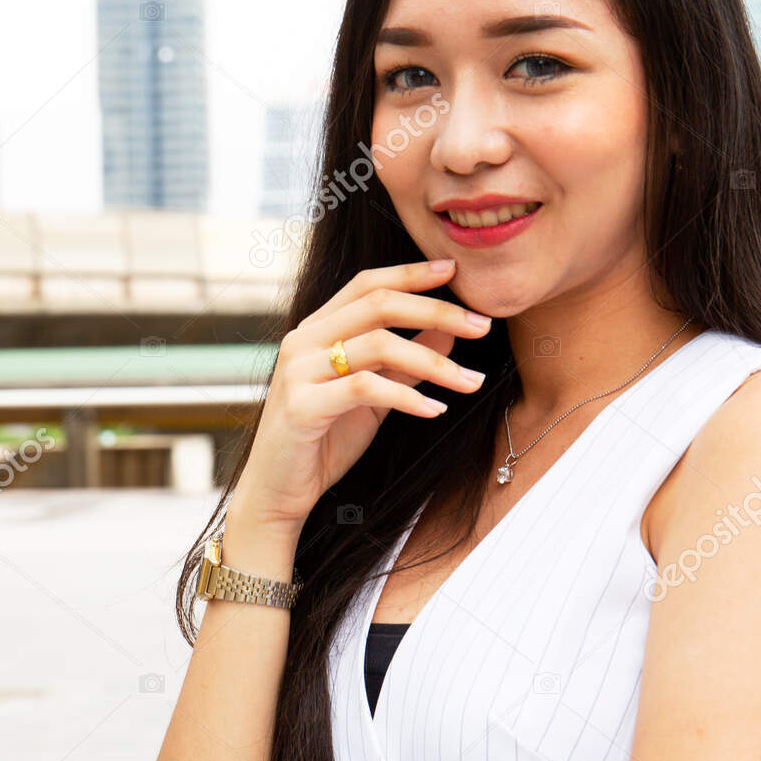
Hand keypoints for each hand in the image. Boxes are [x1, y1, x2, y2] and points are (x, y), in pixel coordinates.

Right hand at [231, 259, 490, 536]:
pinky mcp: (302, 406)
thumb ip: (404, 364)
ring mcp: (299, 371)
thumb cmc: (324, 440)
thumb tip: (448, 333)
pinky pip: (365, 388)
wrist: (278, 491)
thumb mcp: (374, 396)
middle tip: (482, 324)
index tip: (454, 269)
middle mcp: (304, 340)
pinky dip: (407, 397)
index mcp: (317, 329)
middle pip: (378, 304)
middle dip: (436, 310)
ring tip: (472, 382)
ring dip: (434, 363)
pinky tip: (435, 410)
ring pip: (379, 345)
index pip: (366, 284)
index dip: (410, 273)